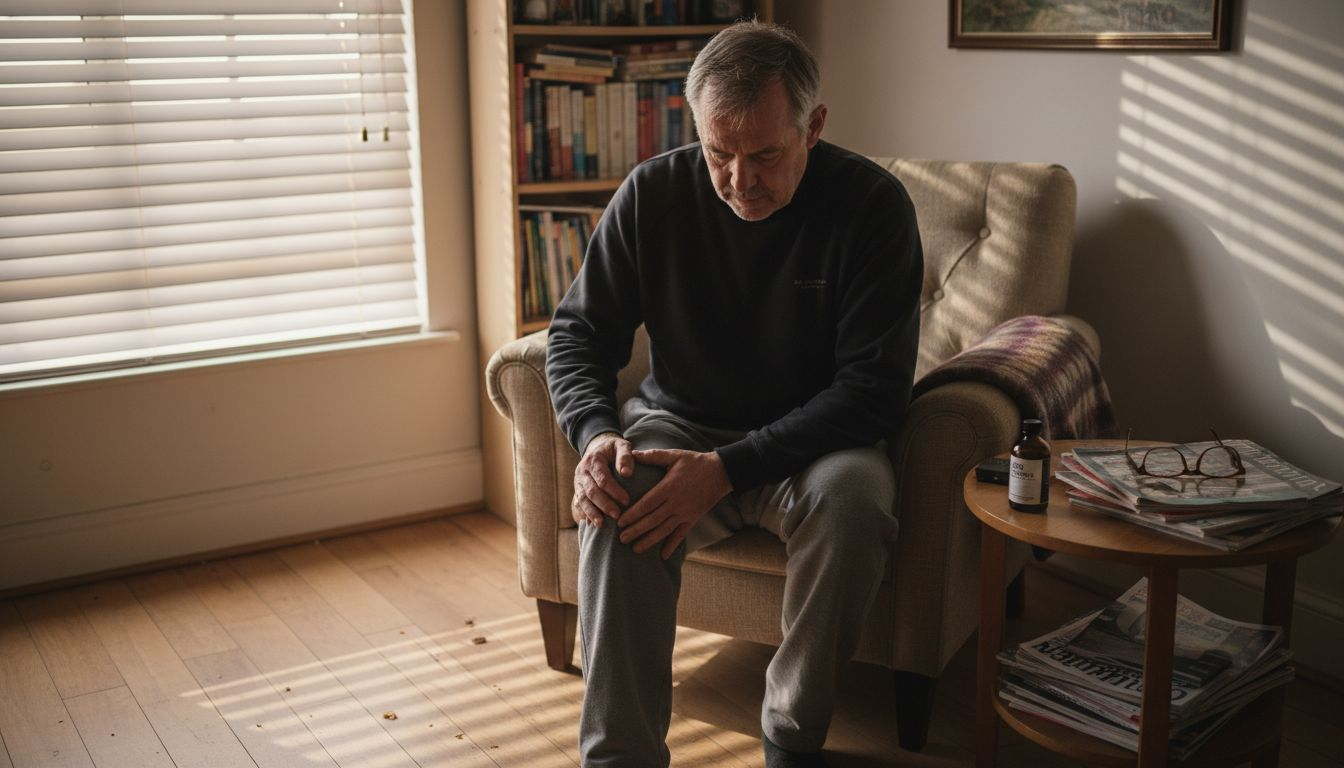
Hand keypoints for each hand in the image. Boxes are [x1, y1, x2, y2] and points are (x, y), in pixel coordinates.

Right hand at [571, 432, 633, 526]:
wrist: (597, 448)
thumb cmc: (613, 449)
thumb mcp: (621, 445)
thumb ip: (625, 456)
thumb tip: (626, 473)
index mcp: (593, 460)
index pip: (603, 478)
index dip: (614, 491)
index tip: (627, 501)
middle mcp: (582, 471)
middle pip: (591, 491)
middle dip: (604, 505)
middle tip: (617, 515)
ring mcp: (578, 482)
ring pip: (582, 499)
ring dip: (592, 513)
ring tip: (601, 525)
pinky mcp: (577, 490)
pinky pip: (578, 504)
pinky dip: (585, 514)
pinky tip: (592, 524)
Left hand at [618, 448, 732, 559]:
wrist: (721, 472)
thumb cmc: (695, 462)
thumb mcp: (674, 455)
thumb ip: (653, 456)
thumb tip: (632, 453)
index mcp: (669, 487)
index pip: (647, 504)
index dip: (633, 514)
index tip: (620, 522)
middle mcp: (676, 503)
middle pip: (653, 520)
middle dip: (636, 531)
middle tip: (621, 539)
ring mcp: (685, 513)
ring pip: (664, 530)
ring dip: (649, 541)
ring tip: (635, 549)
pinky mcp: (693, 518)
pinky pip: (681, 535)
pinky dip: (672, 545)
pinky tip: (663, 556)